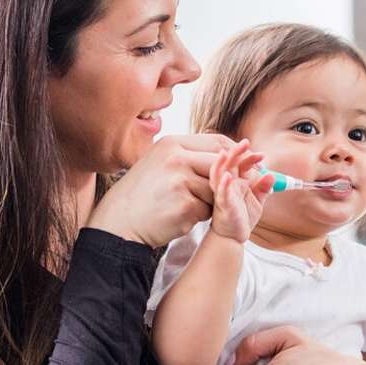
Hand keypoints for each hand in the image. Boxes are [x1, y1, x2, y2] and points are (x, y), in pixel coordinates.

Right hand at [85, 133, 234, 247]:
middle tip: (230, 191)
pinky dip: (200, 216)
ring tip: (187, 205)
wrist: (119, 223)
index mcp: (172, 144)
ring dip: (211, 200)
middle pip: (223, 164)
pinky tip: (181, 216)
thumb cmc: (144, 194)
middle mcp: (177, 158)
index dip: (236, 154)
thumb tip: (230, 153)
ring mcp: (181, 181)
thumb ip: (190, 156)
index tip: (245, 165)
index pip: (218, 142)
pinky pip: (208, 210)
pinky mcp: (185, 205)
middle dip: (231, 179)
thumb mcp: (161, 163)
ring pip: (218, 189)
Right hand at [209, 139, 273, 243]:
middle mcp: (228, 185)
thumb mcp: (257, 201)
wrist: (233, 237)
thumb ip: (264, 188)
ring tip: (225, 153)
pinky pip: (221, 194)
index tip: (262, 155)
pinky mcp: (223, 205)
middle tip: (245, 142)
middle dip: (236, 152)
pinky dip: (224, 185)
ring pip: (219, 175)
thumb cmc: (242, 217)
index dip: (250, 157)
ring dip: (222, 164)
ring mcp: (224, 194)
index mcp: (237, 181)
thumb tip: (272, 175)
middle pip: (229, 164)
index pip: (242, 164)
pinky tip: (227, 177)